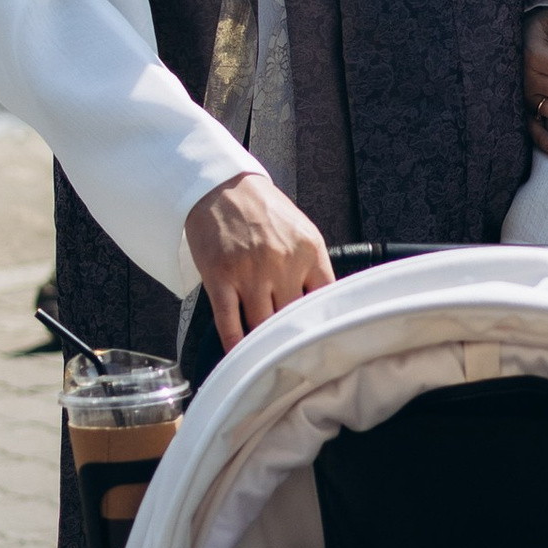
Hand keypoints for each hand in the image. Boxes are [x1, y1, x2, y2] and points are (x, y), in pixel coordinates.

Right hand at [184, 170, 332, 348]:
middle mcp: (282, 263)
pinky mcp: (220, 278)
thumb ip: (314, 268)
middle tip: (292, 358)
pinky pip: (229, 323)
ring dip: (264, 346)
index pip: (326, 301)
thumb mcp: (301, 232)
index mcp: (309, 251)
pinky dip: (234, 345)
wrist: (222, 187)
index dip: (324, 326)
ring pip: (263, 326)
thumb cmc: (262, 210)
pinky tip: (238, 357)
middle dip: (292, 338)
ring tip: (266, 360)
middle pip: (293, 319)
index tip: (321, 343)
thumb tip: (323, 307)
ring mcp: (250, 273)